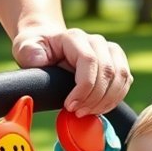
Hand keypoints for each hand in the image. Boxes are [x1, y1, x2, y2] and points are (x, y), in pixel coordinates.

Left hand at [12, 28, 131, 116]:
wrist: (49, 44)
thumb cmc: (37, 49)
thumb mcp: (26, 48)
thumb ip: (30, 52)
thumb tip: (40, 59)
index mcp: (75, 37)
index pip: (89, 61)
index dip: (83, 88)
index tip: (69, 106)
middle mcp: (96, 41)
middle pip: (108, 72)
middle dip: (94, 99)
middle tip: (77, 113)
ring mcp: (110, 51)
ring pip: (121, 77)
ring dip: (106, 101)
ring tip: (86, 112)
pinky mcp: (117, 63)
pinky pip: (125, 83)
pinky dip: (114, 100)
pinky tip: (98, 109)